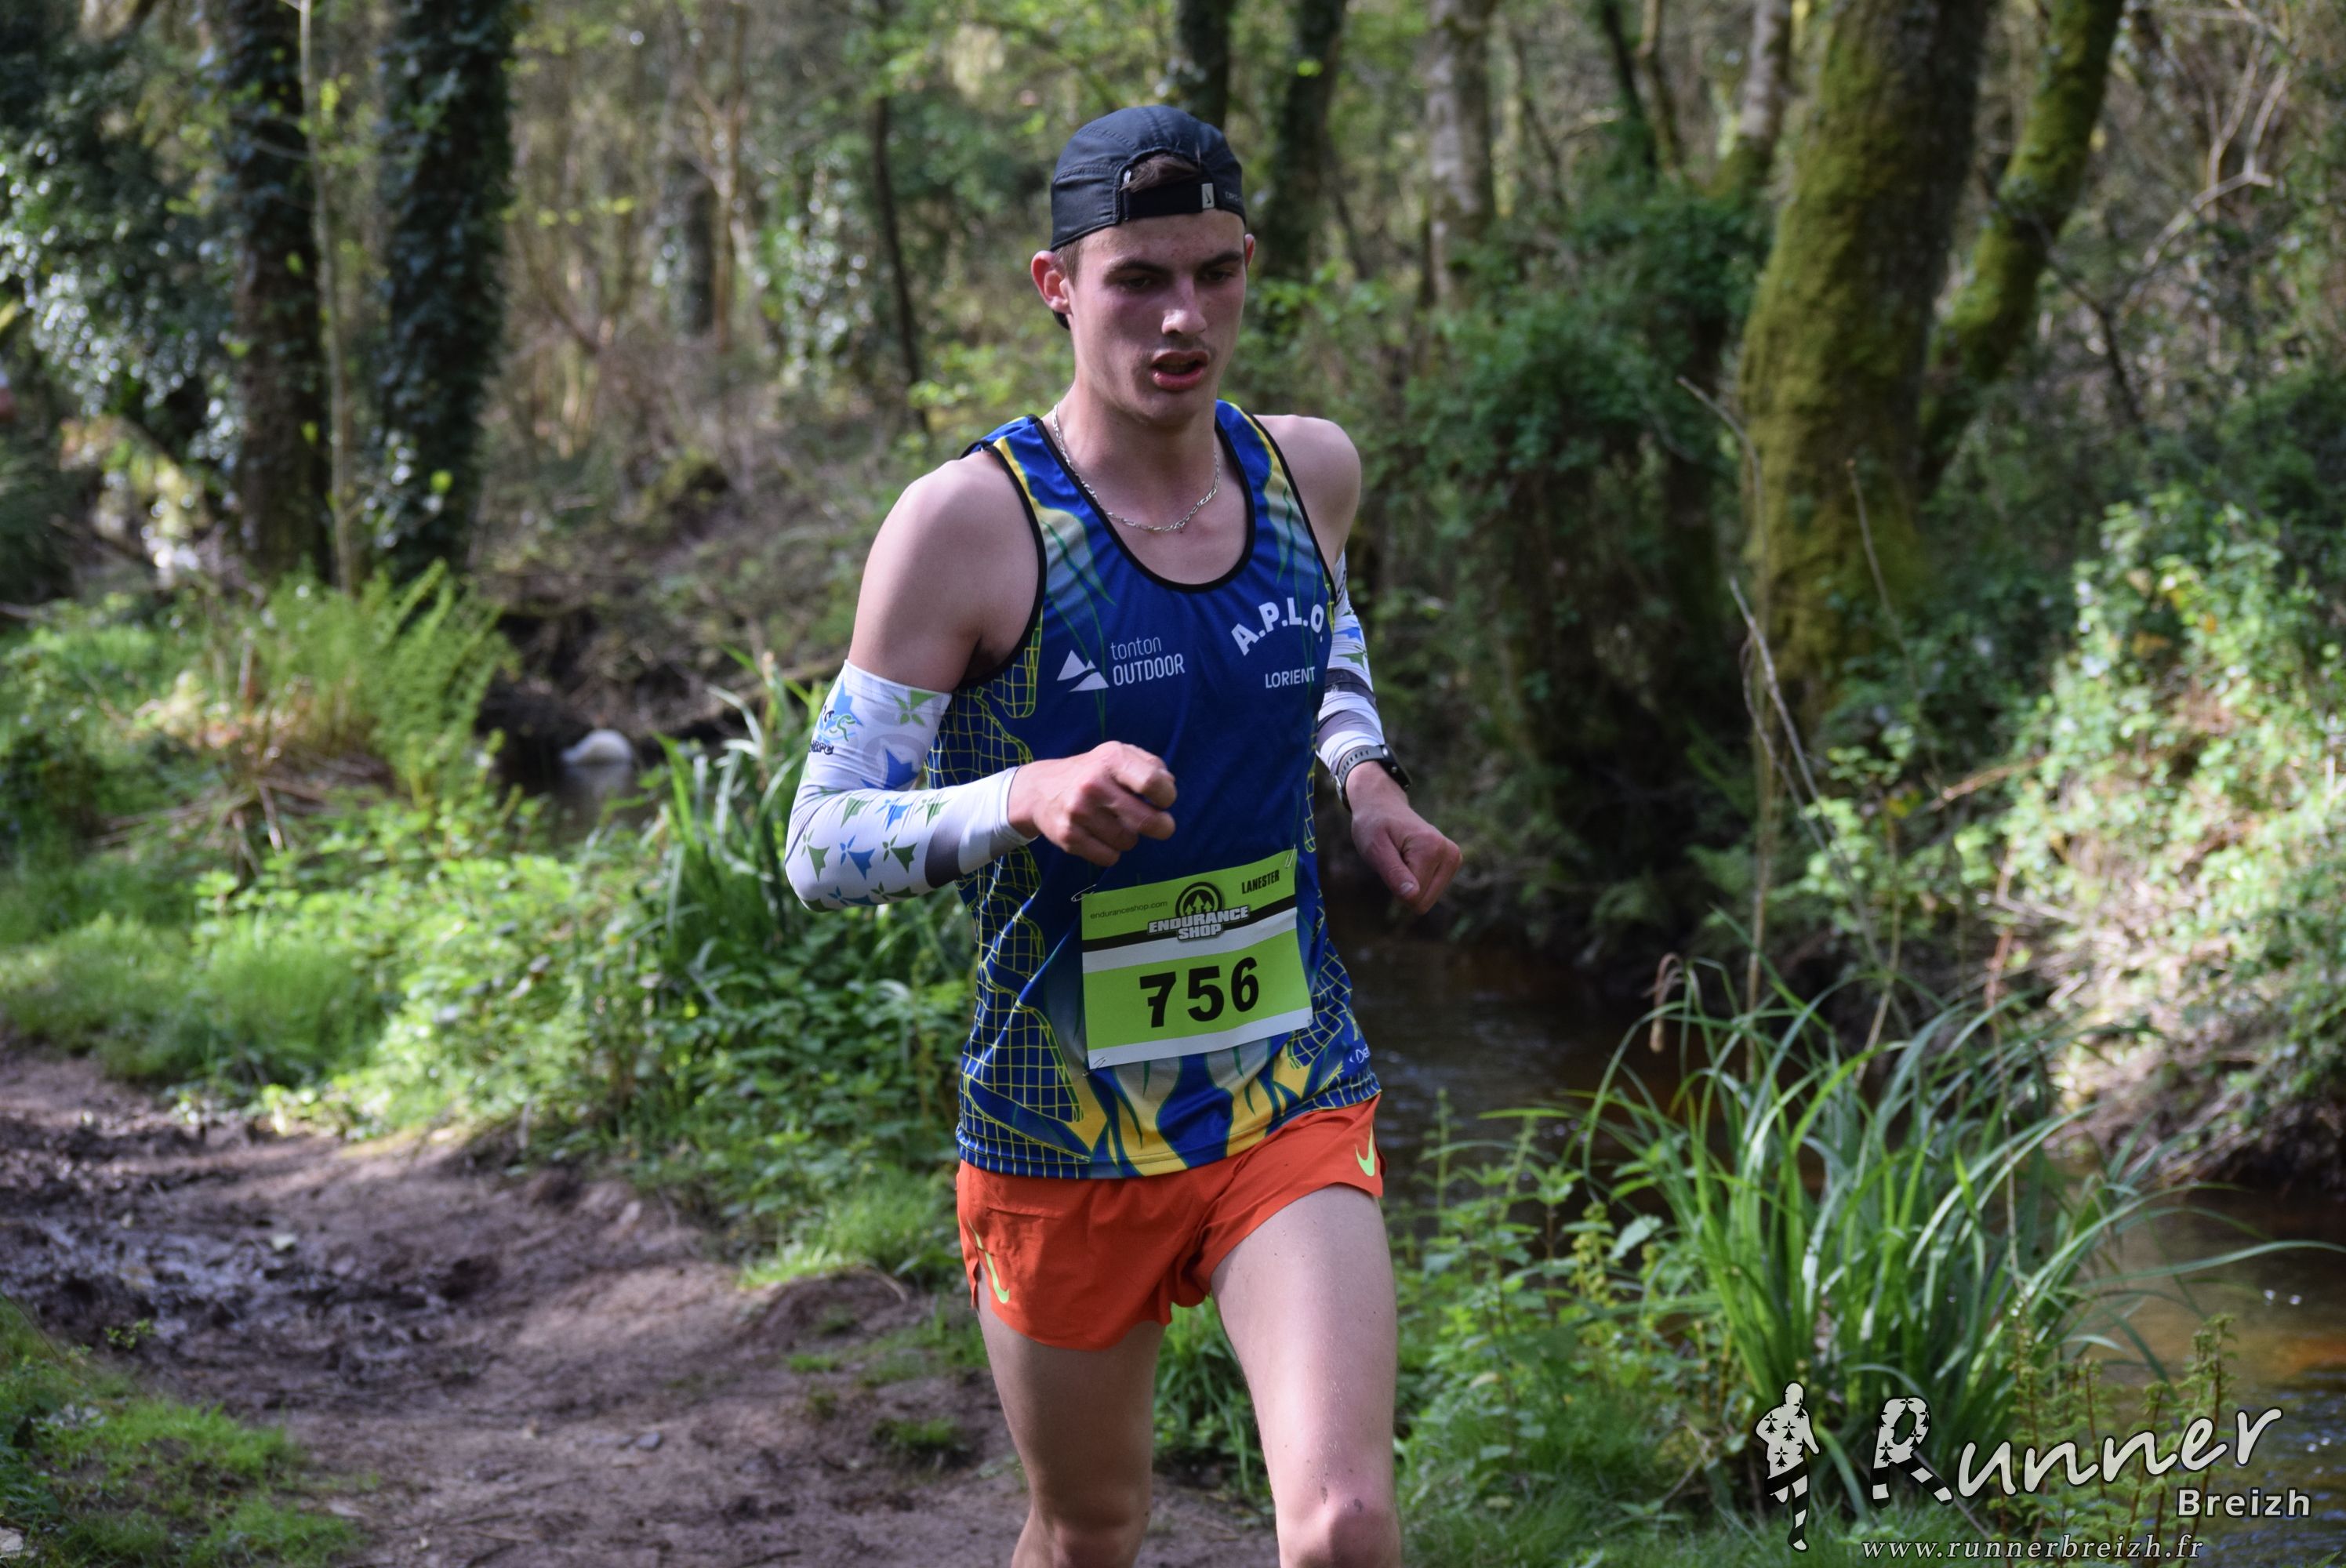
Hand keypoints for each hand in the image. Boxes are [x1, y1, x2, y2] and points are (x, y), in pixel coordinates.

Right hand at [1008, 741, 1176, 866]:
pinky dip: (1112, 852)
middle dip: (1162, 827)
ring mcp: (1078, 812)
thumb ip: (1150, 765)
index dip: (1167, 797)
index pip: (1153, 783)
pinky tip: (1102, 836)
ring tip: (1117, 824)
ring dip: (1130, 837)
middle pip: (1147, 820)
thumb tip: (1169, 787)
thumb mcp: (1118, 755)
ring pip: (1128, 841)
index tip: (1163, 801)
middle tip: (1160, 826)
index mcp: (1111, 758)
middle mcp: (1093, 784)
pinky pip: (1109, 857)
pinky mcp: (1068, 837)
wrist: (1039, 790)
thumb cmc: (1092, 772)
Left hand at [1346, 767, 1459, 916]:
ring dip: (1408, 883)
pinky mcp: (1452, 862)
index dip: (1394, 885)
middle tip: (1394, 860)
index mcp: (1432, 849)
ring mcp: (1454, 858)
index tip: (1389, 860)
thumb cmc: (1375, 826)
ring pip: (1428, 899)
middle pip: (1423, 902)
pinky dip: (1416, 880)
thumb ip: (1394, 874)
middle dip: (1403, 886)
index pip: (1414, 897)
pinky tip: (1410, 859)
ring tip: (1401, 858)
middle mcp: (1450, 854)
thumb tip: (1412, 897)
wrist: (1383, 805)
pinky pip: (1431, 892)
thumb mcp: (1375, 849)